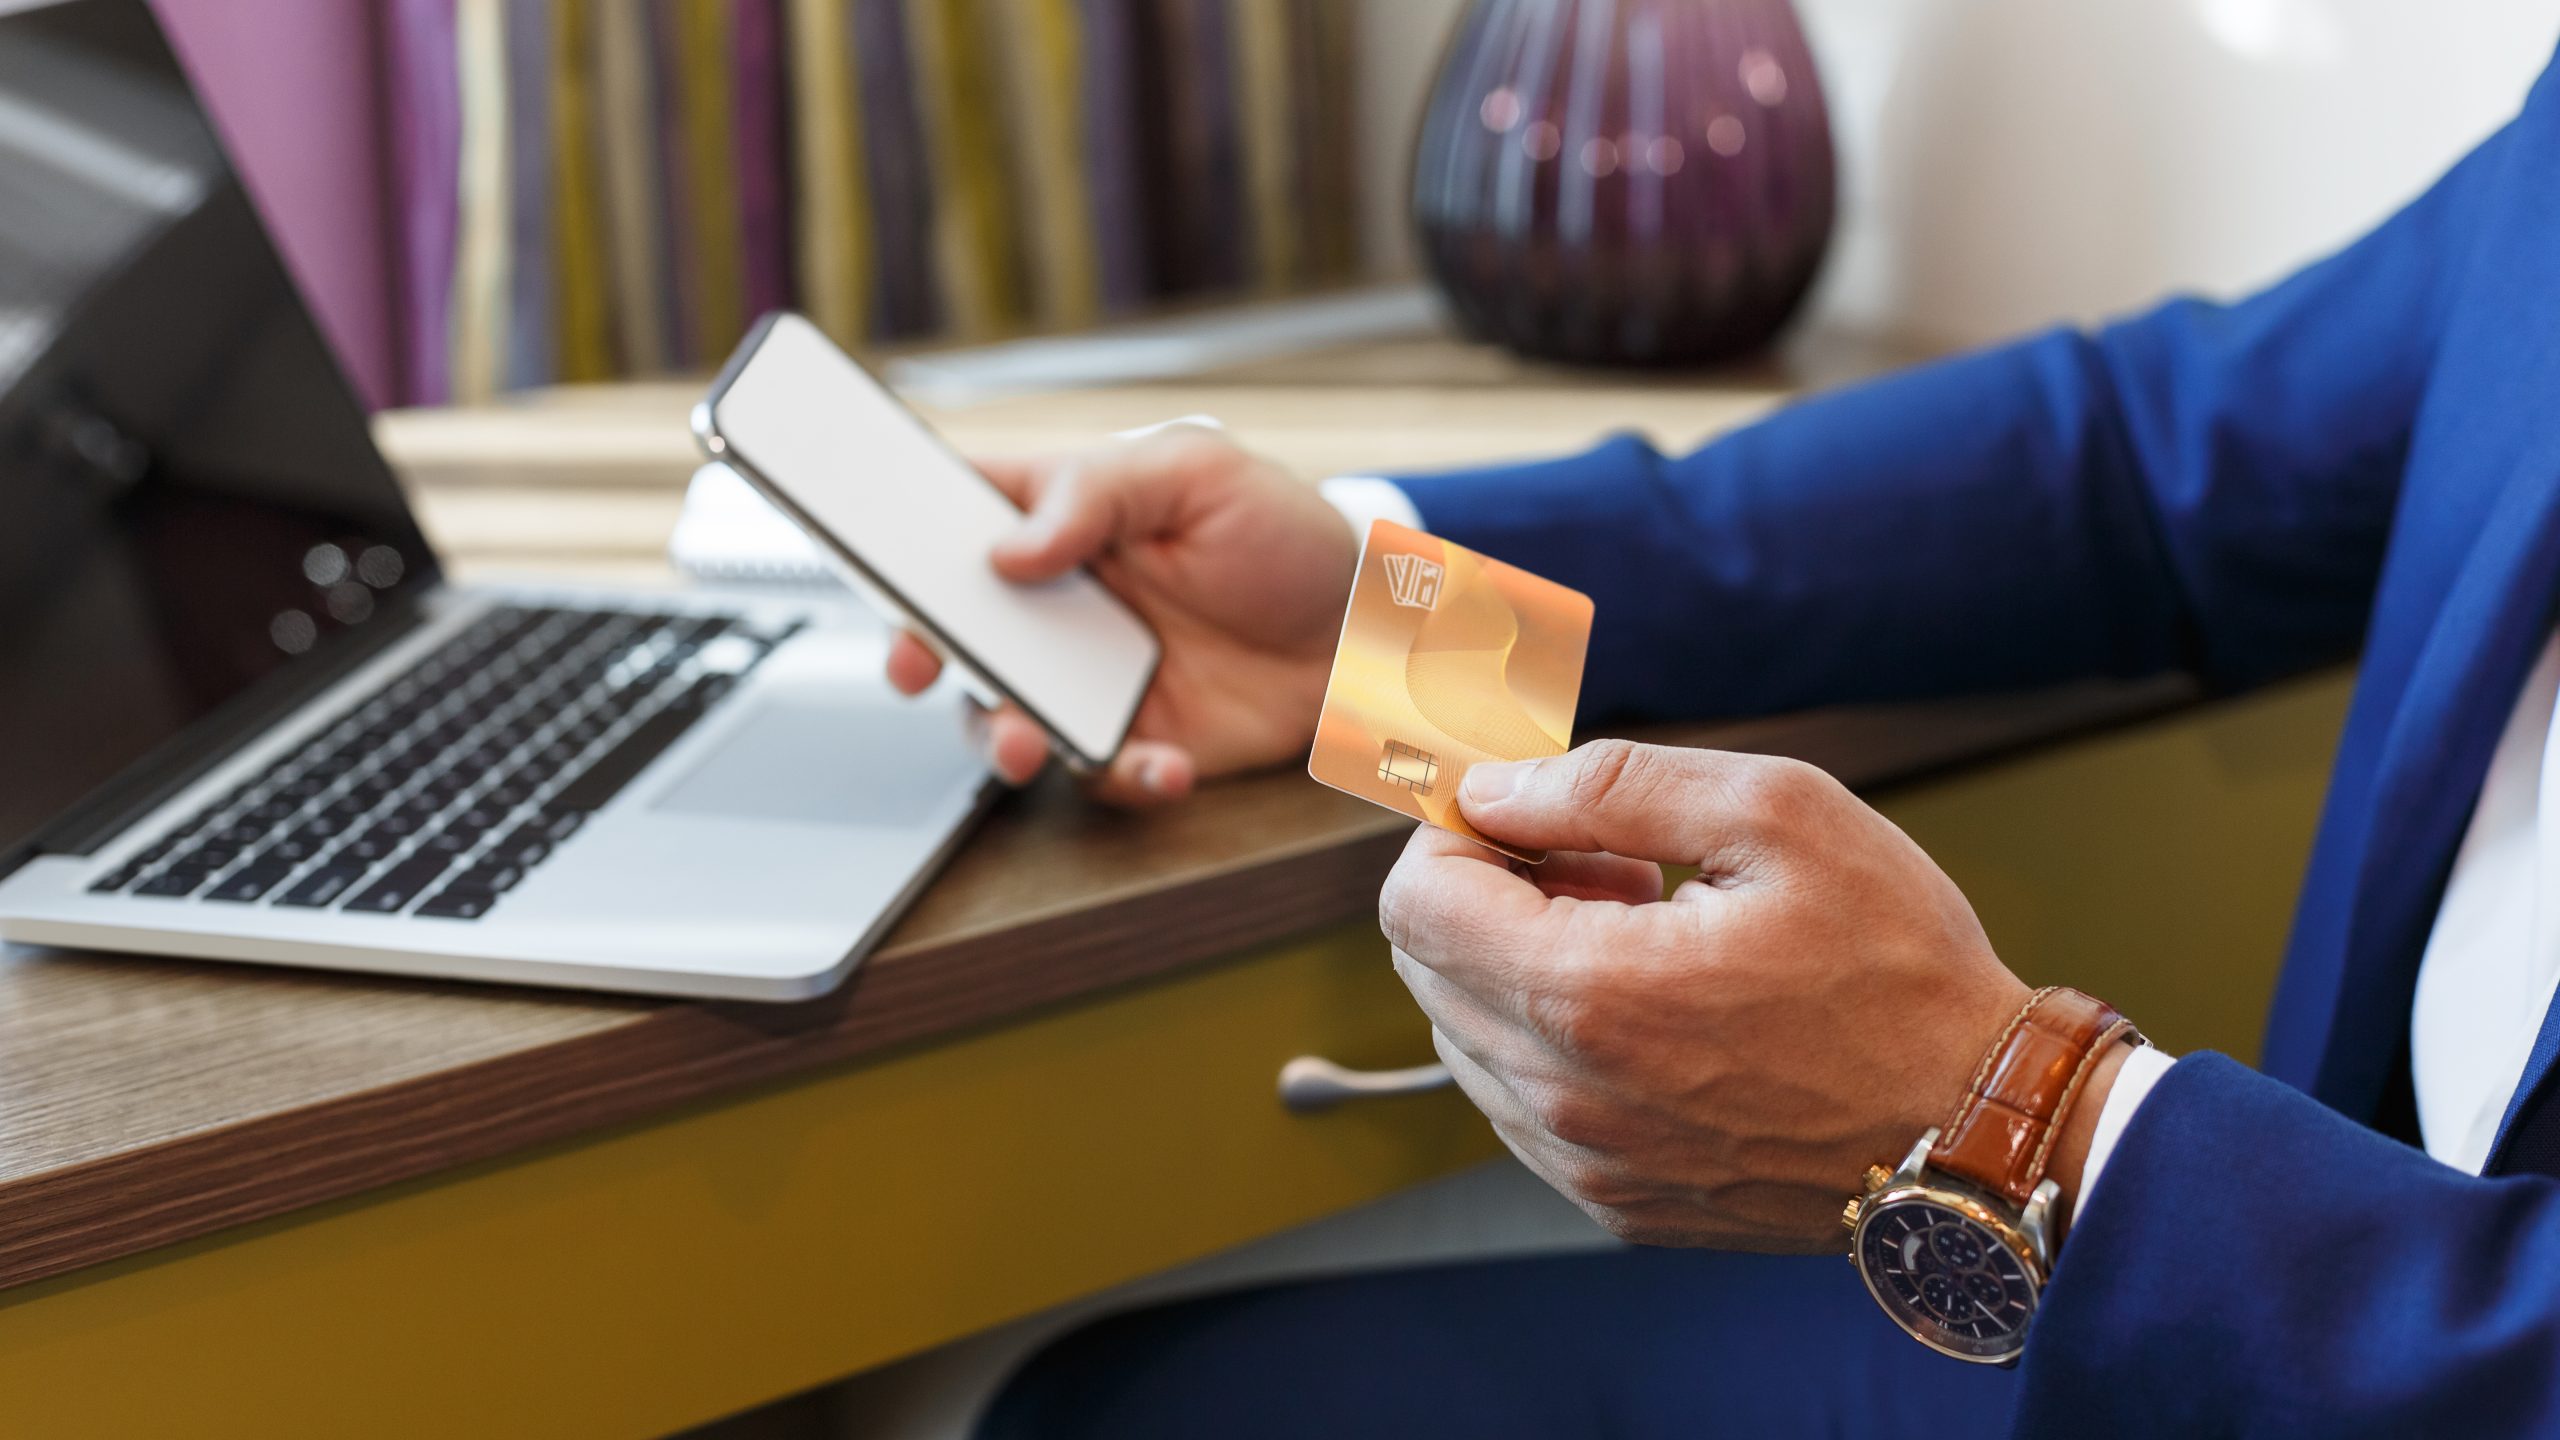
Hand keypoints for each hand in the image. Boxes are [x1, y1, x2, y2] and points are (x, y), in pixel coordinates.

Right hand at [886, 426, 1354, 805]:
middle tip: (918, 666)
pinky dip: (1123, 778)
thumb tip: (1010, 548)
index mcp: (1058, 519)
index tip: (870, 556)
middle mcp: (1056, 603)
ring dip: (1001, 733)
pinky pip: (1100, 773)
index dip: (897, 536)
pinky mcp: (1135, 740)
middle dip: (921, 650)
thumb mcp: (1196, 475)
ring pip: (1004, 714)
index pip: (953, 517)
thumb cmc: (1281, 534)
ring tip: (1025, 743)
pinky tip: (1164, 765)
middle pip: (955, 627)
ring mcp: (1088, 678)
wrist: (1370, 629)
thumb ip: (1100, 493)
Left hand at [1377, 739, 2041, 1251]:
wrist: (1982, 1132)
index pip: (1413, 902)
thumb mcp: (1775, 814)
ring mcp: (1584, 1164)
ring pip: (1468, 1038)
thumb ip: (1608, 784)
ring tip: (1651, 939)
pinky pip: (1523, 1105)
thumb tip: (1490, 789)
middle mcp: (1563, 1097)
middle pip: (1427, 968)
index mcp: (1589, 995)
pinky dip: (1559, 1044)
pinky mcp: (1614, 1205)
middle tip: (1614, 868)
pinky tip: (1663, 1013)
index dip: (1456, 835)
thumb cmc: (1897, 965)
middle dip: (1495, 895)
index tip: (1534, 816)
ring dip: (1525, 971)